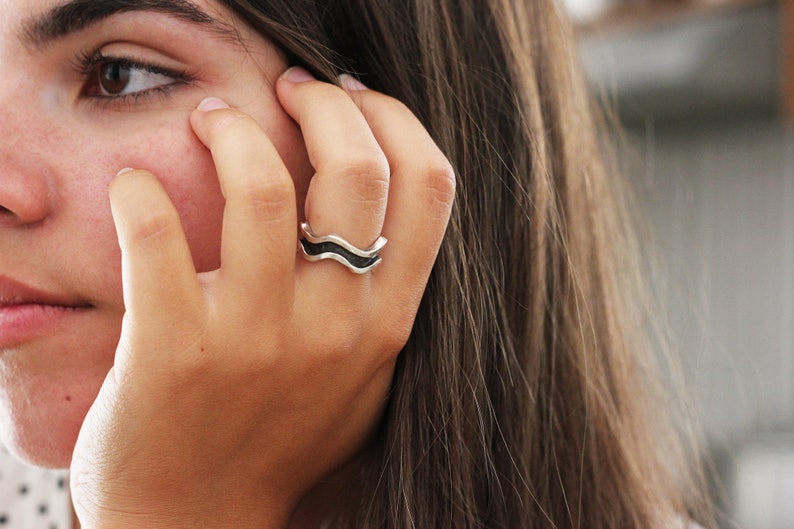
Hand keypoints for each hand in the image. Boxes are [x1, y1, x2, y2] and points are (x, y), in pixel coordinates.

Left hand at [69, 68, 454, 528]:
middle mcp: (337, 326)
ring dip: (232, 130)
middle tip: (286, 92)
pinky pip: (157, 236)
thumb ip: (382, 294)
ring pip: (260, 188)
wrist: (203, 521)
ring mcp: (257, 340)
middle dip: (322, 104)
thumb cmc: (283, 438)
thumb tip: (380, 198)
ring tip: (213, 121)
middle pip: (355, 169)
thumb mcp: (364, 372)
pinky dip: (137, 193)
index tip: (350, 101)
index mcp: (388, 322)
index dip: (392, 119)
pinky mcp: (175, 351)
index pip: (428, 187)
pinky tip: (133, 187)